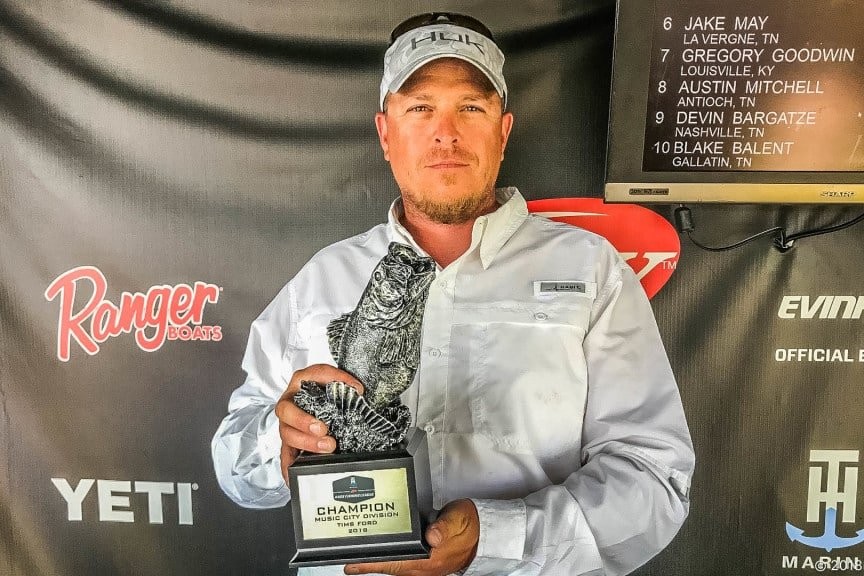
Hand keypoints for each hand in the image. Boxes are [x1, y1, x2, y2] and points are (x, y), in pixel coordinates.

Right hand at [275, 364, 363, 480]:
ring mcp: (288, 423)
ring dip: (306, 442)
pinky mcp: (290, 441)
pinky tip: (294, 475)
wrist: (322, 402)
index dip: (335, 378)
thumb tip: (358, 391)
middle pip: (287, 410)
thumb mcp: (337, 386)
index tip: (356, 388)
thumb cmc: (327, 394)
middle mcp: (291, 401)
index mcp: (303, 381)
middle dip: (303, 421)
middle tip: (322, 429)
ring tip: (327, 447)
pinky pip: (286, 455)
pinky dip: (289, 466)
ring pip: (287, 433)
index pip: (316, 373)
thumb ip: (346, 385)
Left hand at [344, 499, 479, 575]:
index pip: (394, 563)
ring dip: (379, 563)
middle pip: (390, 568)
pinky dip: (391, 559)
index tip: (351, 564)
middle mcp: (425, 567)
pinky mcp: (427, 562)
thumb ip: (444, 527)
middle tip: (348, 562)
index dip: (371, 564)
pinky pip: (403, 564)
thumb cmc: (470, 525)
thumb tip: (431, 536)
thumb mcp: (458, 519)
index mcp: (430, 559)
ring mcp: (426, 567)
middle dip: (369, 565)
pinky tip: (384, 553)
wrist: (485, 533)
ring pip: (396, 567)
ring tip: (360, 558)